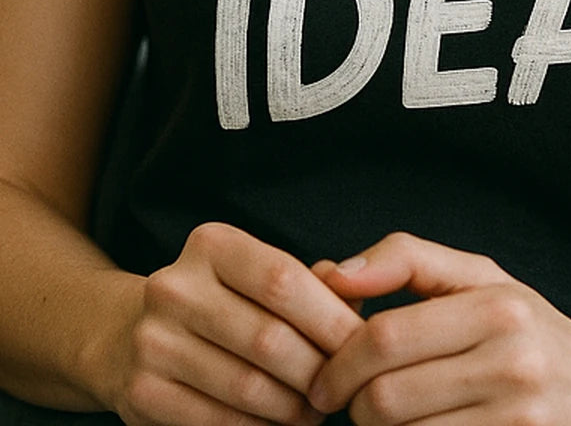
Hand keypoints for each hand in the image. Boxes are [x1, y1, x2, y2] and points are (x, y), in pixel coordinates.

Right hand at [105, 222, 362, 425]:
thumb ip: (310, 282)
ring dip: (294, 408)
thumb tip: (360, 301)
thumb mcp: (255, 274)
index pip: (283, 279)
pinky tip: (281, 424)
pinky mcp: (143, 393)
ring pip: (248, 387)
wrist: (127, 335)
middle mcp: (174, 287)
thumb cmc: (221, 301)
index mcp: (210, 245)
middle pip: (269, 338)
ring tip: (317, 411)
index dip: (330, 318)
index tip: (361, 346)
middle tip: (344, 389)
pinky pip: (220, 421)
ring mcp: (153, 341)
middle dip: (318, 371)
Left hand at [309, 231, 570, 425]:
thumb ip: (407, 261)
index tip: (325, 375)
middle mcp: (512, 364)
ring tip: (386, 419)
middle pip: (385, 399)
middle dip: (351, 406)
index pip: (384, 339)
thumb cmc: (531, 329)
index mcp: (497, 307)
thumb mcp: (482, 278)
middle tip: (346, 404)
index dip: (338, 362)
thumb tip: (332, 272)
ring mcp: (516, 422)